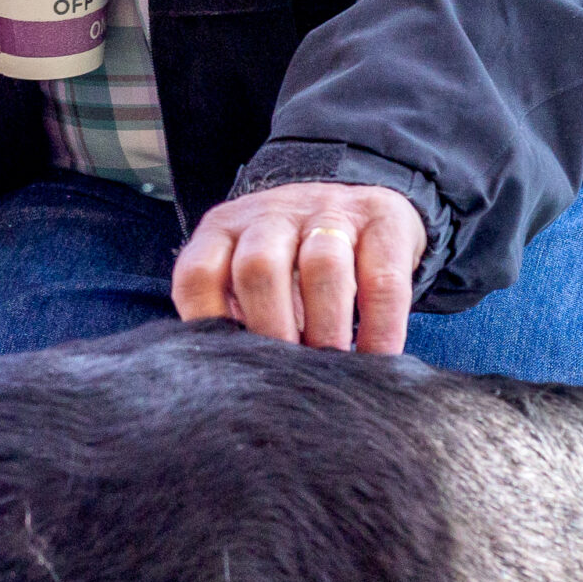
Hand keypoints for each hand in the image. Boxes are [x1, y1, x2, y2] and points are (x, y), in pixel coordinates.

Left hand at [172, 183, 426, 353]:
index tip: (229, 367)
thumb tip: (237, 381)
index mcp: (224, 229)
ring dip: (325, 326)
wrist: (359, 200)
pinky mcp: (383, 219)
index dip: (208, 321)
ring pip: (322, 265)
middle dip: (271, 327)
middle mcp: (270, 214)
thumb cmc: (292, 258)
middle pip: (259, 267)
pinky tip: (378, 360)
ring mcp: (328, 211)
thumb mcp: (251, 273)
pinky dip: (380, 327)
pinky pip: (383, 278)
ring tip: (331, 370)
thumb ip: (236, 312)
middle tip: (286, 376)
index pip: (198, 272)